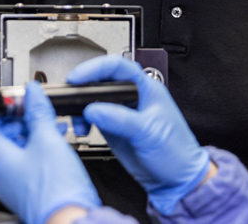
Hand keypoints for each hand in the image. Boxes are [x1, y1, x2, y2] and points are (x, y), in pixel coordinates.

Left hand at [0, 81, 100, 223]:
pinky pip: (27, 164)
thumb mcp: (48, 140)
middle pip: (2, 137)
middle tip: (37, 111)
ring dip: (33, 134)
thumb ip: (38, 113)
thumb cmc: (55, 190)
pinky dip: (39, 150)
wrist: (70, 221)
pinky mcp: (28, 191)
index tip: (16, 101)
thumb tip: (32, 93)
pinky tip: (56, 145)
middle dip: (20, 120)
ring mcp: (14, 184)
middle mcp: (1, 173)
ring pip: (17, 150)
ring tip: (51, 126)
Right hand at [67, 56, 210, 214]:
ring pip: (94, 99)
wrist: (175, 179)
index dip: (95, 68)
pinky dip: (83, 121)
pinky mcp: (114, 128)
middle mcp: (132, 97)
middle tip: (71, 96)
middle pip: (102, 81)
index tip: (77, 77)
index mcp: (146, 88)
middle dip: (84, 87)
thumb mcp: (149, 132)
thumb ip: (120, 119)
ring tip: (79, 121)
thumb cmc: (176, 151)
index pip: (118, 67)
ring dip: (81, 107)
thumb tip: (93, 109)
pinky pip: (93, 118)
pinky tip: (83, 129)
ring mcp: (122, 112)